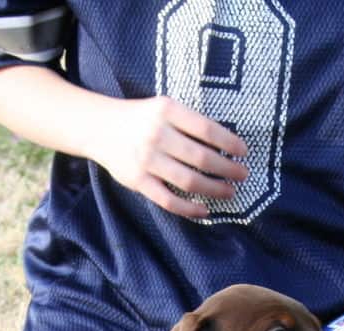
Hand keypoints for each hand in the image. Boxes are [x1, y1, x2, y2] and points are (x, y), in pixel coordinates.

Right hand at [88, 95, 247, 217]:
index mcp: (167, 111)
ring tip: (229, 192)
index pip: (206, 129)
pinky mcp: (139, 181)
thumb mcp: (163, 108)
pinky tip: (204, 210)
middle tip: (242, 175)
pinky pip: (169, 200)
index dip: (229, 143)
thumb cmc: (141, 119)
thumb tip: (226, 144)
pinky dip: (190, 208)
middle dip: (227, 169)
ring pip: (189, 181)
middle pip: (201, 157)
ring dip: (214, 189)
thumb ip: (188, 123)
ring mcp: (147, 160)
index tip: (243, 152)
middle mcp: (157, 134)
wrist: (100, 128)